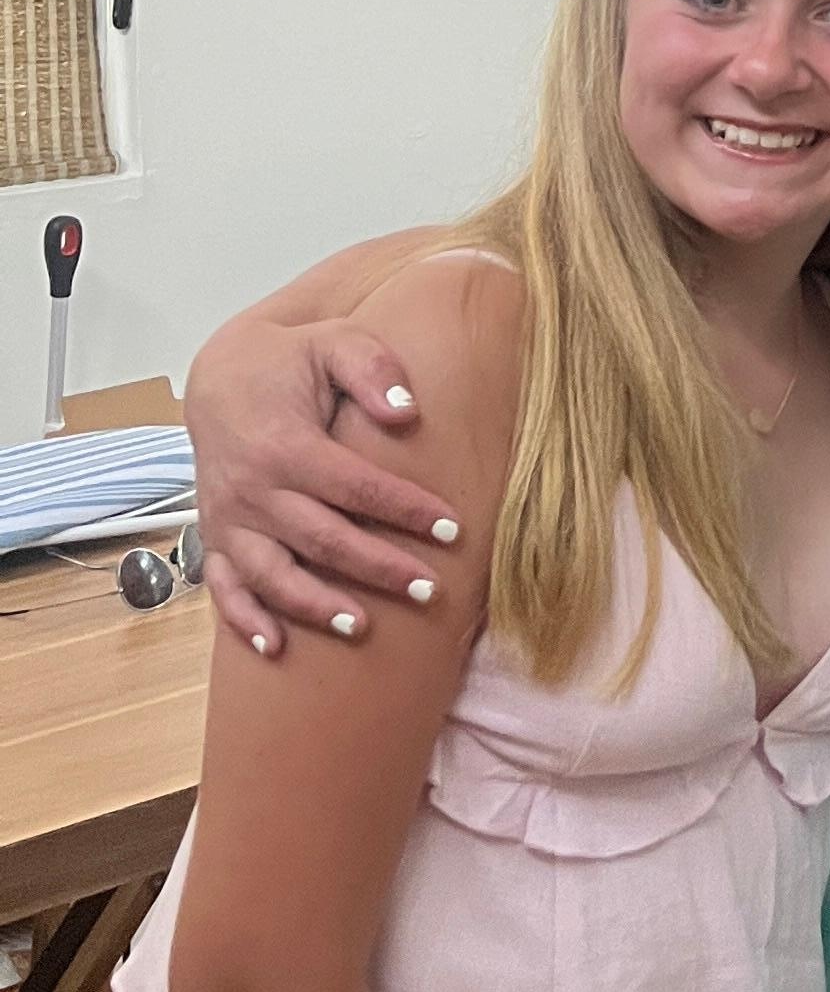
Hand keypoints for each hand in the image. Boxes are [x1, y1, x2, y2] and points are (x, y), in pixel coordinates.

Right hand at [189, 311, 455, 655]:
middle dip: (378, 568)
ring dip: (316, 605)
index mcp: (285, 445)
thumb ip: (372, 368)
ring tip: (363, 627)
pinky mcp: (215, 537)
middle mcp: (251, 490)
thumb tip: (407, 412)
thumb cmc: (289, 362)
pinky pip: (224, 588)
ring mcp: (228, 519)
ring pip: (272, 575)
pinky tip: (276, 648)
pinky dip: (245, 621)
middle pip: (321, 540)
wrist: (219, 375)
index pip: (355, 487)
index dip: (405, 509)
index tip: (453, 528)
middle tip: (429, 589)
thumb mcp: (333, 342)